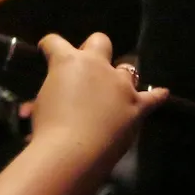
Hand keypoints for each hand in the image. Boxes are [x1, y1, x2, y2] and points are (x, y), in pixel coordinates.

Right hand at [31, 32, 167, 155]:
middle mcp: (97, 65)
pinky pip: (152, 97)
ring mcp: (120, 85)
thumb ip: (45, 98)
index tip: (46, 50)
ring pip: (127, 68)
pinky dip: (156, 95)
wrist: (72, 152)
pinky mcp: (137, 105)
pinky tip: (161, 93)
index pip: (55, 42)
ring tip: (114, 85)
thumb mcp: (39, 108)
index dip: (49, 45)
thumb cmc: (47, 127)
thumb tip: (33, 108)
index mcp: (68, 61)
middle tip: (84, 65)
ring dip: (119, 75)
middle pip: (100, 42)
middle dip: (92, 48)